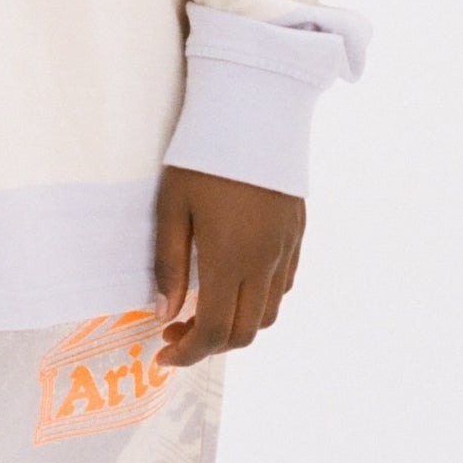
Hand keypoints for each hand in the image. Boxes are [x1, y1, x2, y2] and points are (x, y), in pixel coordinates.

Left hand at [150, 165, 304, 369]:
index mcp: (230, 259)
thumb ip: (169, 264)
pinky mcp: (298, 231)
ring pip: (268, 312)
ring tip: (204, 308)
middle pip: (244, 331)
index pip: (214, 331)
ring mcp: (286, 248)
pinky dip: (260, 299)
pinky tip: (236, 282)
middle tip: (177, 331)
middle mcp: (265, 262)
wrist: (254, 108)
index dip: (188, 353)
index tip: (164, 353)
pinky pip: (284, 283)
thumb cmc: (202, 155)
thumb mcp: (172, 205)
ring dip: (237, 324)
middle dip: (210, 345)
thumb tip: (164, 313)